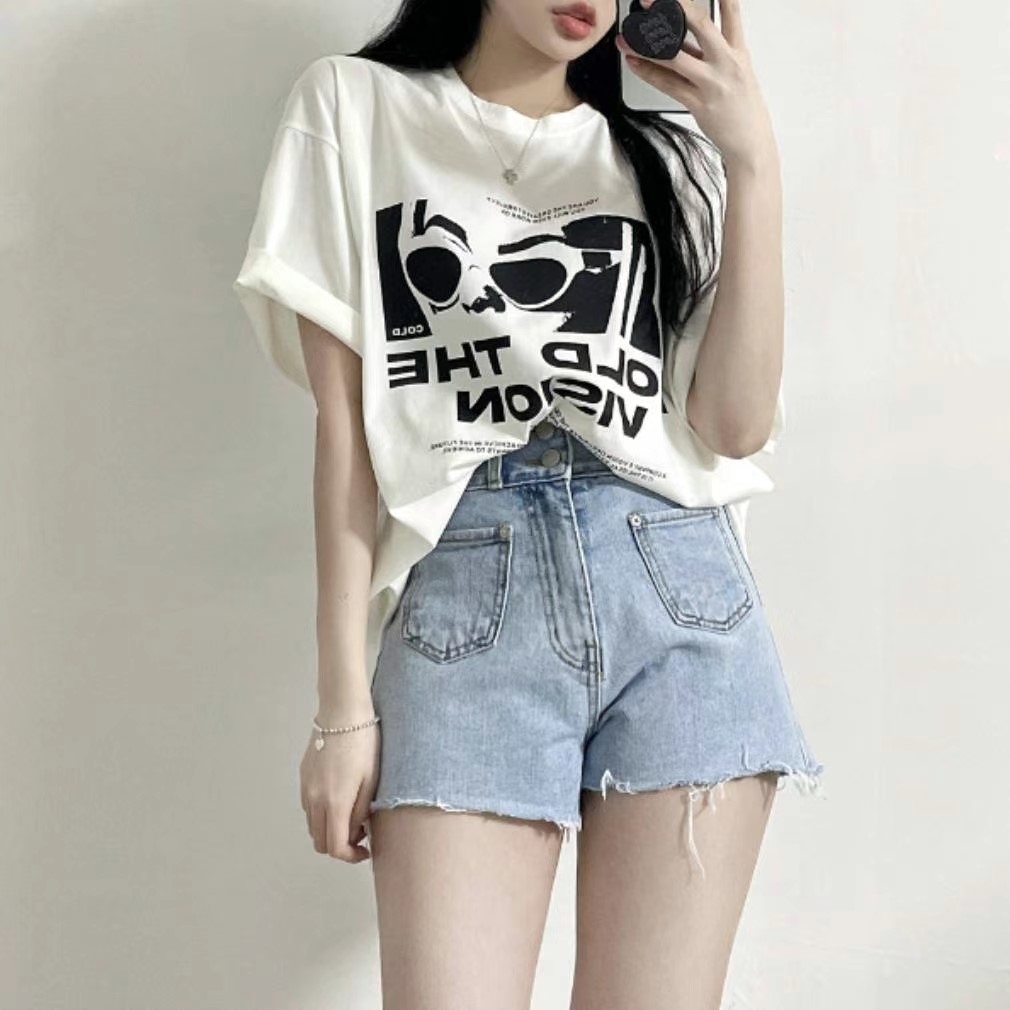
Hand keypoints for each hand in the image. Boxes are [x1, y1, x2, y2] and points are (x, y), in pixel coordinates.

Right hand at [299, 704, 380, 861]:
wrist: (342, 713)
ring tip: (352, 813)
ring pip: (312, 826)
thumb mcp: (371, 780)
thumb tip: (355, 832)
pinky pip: (309, 807)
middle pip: (319, 842)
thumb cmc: (363, 743)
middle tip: (360, 833)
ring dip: (329, 829)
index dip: (350, 857)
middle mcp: (314, 800)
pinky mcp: (303, 777)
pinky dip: (322, 813)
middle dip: (339, 846)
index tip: (364, 851)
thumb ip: (361, 811)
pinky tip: (340, 797)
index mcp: (334, 803)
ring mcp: (305, 788)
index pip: (335, 847)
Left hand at [616, 0, 777, 170]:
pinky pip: (667, 85)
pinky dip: (647, 72)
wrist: (750, 141)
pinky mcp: (699, 104)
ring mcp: (712, 83)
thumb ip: (711, 54)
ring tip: (626, 39)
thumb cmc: (742, 107)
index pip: (732, 13)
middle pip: (700, 26)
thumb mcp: (736, 72)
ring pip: (674, 57)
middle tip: (649, 0)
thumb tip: (682, 39)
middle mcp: (726, 63)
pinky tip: (634, 63)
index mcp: (738, 52)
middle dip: (675, 8)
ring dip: (645, 47)